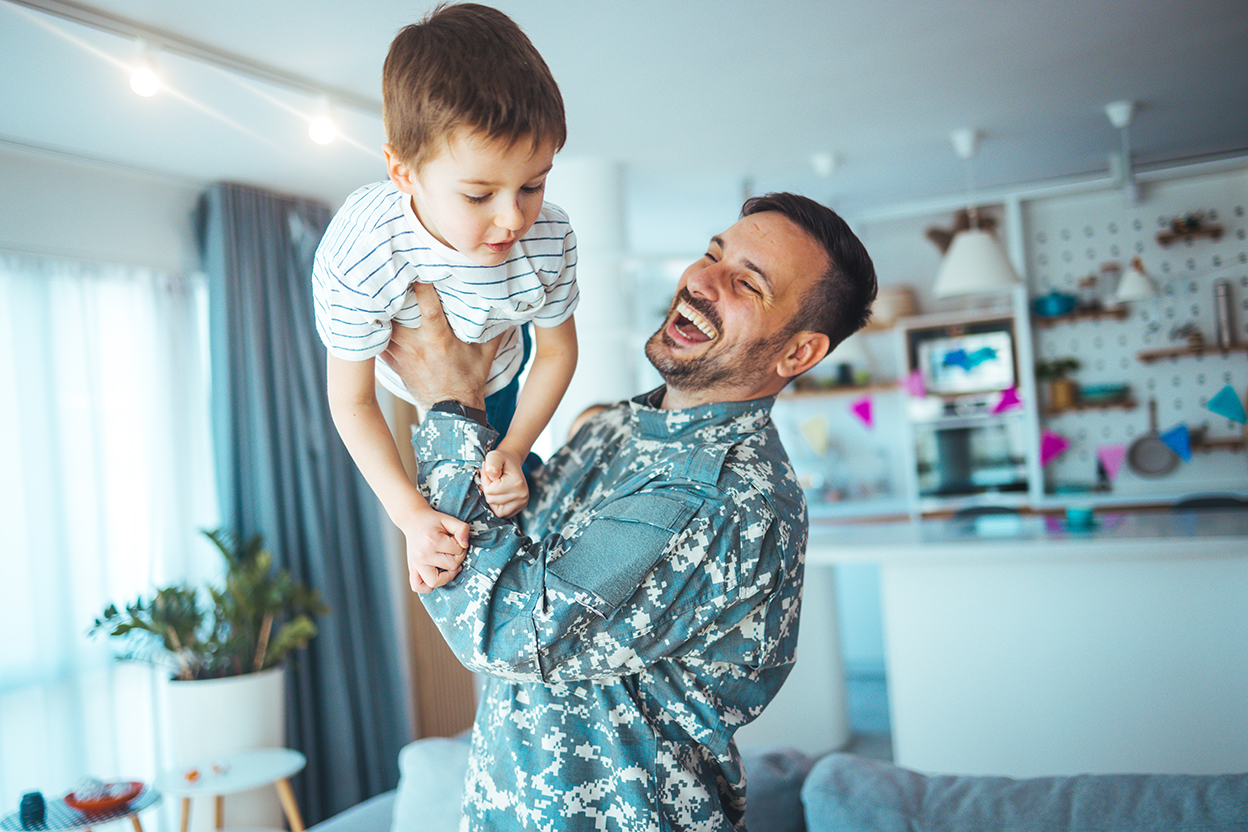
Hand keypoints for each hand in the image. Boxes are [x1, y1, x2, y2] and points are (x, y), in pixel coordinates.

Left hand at [379, 281, 499, 409]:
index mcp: (440, 340)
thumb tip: (507, 308)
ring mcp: (403, 355)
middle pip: (398, 313)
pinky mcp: (394, 364)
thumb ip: (493, 330)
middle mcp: (418, 345)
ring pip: (385, 327)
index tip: (417, 265)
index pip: (429, 306)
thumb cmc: (470, 380)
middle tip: (386, 271)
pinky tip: (372, 315)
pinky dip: (375, 330)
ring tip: (377, 289)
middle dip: (392, 293)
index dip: (422, 285)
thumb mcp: (485, 354)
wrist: (452, 412)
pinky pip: (378, 344)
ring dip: (381, 309)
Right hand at [401, 505, 469, 593]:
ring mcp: (415, 564)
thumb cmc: (433, 521)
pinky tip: (436, 575)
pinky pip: (418, 586)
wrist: (413, 519)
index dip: (462, 546)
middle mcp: (422, 555)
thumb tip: (465, 544)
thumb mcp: (449, 520)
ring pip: (435, 581)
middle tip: (453, 550)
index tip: (456, 540)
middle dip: (458, 558)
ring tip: (448, 565)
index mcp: (432, 541)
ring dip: (447, 576)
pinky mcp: (412, 568)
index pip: (458, 551)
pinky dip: (427, 587)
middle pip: (451, 566)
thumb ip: (462, 528)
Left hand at [481, 447, 529, 518]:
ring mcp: (522, 504)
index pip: (489, 491)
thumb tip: (492, 474)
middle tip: (493, 480)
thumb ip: (492, 463)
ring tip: (496, 487)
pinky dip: (497, 505)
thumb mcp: (494, 456)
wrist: (511, 463)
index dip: (486, 482)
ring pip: (496, 510)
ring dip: (492, 498)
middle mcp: (522, 496)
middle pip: (491, 501)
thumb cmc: (501, 460)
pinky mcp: (519, 509)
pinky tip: (499, 495)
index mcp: (517, 483)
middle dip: (488, 490)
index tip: (491, 474)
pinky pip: (501, 514)